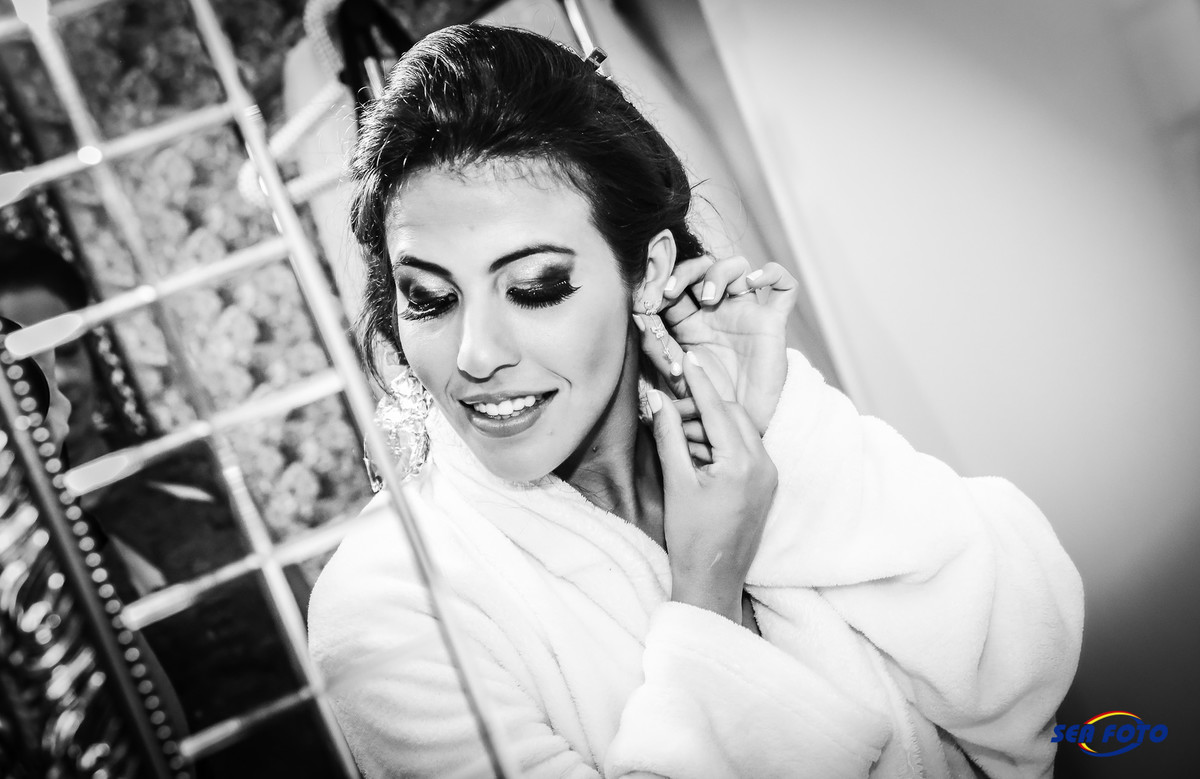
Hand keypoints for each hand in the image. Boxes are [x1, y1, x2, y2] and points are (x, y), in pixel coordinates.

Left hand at [634, 255, 796, 435]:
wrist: (744, 423)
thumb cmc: (710, 401)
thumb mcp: (677, 376)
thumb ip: (657, 348)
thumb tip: (637, 317)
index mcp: (690, 322)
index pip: (675, 286)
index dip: (661, 283)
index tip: (647, 297)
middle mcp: (718, 312)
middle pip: (702, 268)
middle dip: (684, 271)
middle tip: (670, 291)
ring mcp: (746, 313)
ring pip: (738, 266)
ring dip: (720, 272)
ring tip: (708, 298)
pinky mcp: (773, 321)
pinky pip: (784, 286)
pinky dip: (772, 273)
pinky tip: (754, 283)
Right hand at [649, 352, 777, 623]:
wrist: (713, 581)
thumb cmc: (691, 537)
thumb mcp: (676, 482)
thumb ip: (670, 436)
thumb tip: (659, 400)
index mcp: (742, 462)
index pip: (719, 408)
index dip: (700, 382)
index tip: (687, 359)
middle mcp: (764, 464)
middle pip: (733, 415)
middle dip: (703, 407)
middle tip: (671, 407)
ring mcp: (769, 475)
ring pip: (740, 431)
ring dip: (711, 426)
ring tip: (679, 434)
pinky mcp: (766, 486)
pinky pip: (745, 450)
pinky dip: (722, 443)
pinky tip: (697, 452)